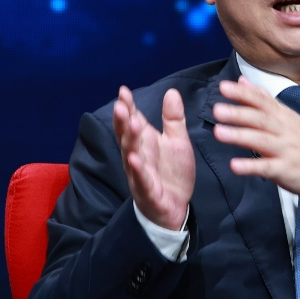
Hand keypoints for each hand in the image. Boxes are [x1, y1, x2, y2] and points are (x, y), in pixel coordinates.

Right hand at [113, 85, 194, 230]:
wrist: (177, 207)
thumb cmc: (172, 173)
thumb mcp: (177, 142)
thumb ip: (173, 119)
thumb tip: (171, 92)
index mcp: (144, 143)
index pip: (132, 121)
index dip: (127, 107)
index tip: (123, 91)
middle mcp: (137, 156)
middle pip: (127, 136)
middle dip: (123, 121)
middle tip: (122, 105)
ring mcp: (140, 174)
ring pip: (131, 155)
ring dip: (130, 140)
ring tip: (131, 124)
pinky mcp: (148, 192)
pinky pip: (141, 180)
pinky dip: (138, 170)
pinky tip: (134, 159)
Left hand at [213, 78, 299, 196]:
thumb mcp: (286, 115)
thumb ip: (262, 98)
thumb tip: (241, 81)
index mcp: (282, 115)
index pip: (262, 100)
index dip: (243, 93)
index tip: (224, 87)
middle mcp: (283, 130)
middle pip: (260, 119)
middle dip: (238, 113)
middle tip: (217, 110)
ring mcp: (285, 149)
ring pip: (261, 140)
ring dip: (240, 136)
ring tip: (219, 132)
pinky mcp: (284, 169)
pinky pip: (266, 167)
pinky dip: (250, 166)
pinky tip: (234, 165)